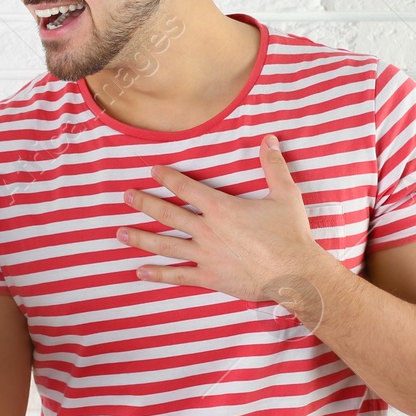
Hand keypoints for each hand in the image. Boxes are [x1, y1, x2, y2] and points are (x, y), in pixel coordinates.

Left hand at [116, 134, 329, 303]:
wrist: (295, 273)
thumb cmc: (290, 234)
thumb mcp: (285, 195)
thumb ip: (273, 166)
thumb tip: (270, 139)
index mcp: (221, 208)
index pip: (186, 188)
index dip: (168, 177)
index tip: (152, 171)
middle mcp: (207, 230)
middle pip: (168, 214)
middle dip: (145, 203)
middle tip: (126, 195)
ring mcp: (205, 255)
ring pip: (165, 245)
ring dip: (141, 238)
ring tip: (120, 232)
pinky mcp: (210, 277)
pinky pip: (178, 275)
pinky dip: (158, 274)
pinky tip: (140, 271)